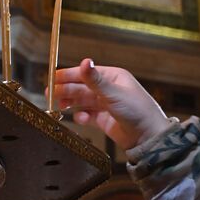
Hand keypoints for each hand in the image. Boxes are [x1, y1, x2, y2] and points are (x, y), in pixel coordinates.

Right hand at [51, 58, 170, 150]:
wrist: (149, 138)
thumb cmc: (138, 111)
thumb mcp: (114, 93)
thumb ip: (95, 80)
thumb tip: (84, 62)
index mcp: (113, 77)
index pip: (86, 73)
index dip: (69, 75)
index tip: (53, 78)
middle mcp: (109, 89)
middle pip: (82, 87)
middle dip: (67, 89)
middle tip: (50, 93)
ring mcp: (107, 105)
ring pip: (83, 101)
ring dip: (71, 102)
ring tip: (60, 105)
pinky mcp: (105, 120)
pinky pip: (88, 115)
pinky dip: (81, 116)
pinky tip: (78, 118)